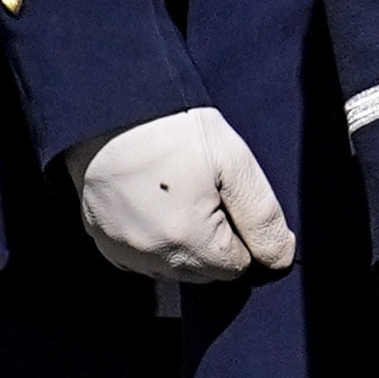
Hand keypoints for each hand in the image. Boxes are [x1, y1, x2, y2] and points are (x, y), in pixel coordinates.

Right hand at [71, 108, 293, 283]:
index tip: (230, 200)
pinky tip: (155, 202)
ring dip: (185, 244)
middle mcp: (148, 255)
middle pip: (204, 272)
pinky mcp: (99, 238)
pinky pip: (141, 256)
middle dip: (215, 242)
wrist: (110, 106)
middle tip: (205, 192)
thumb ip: (263, 217)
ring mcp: (119, 248)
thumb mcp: (234, 162)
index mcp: (185, 240)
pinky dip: (155, 239)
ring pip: (172, 267)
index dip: (243, 236)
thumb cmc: (173, 128)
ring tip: (179, 193)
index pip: (236, 268)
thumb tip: (279, 258)